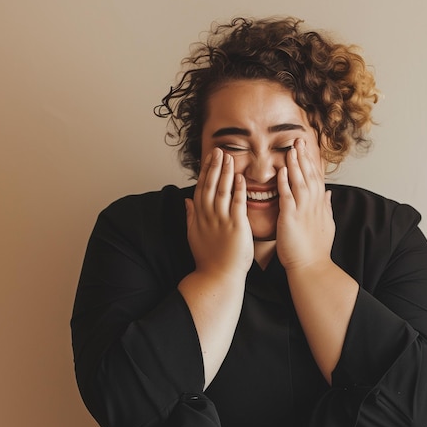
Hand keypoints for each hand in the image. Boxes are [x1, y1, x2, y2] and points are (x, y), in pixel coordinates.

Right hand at [185, 148, 253, 277]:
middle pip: (210, 185)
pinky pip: (237, 204)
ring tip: (229, 156)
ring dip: (225, 172)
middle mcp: (208, 216)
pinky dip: (238, 189)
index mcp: (200, 217)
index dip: (206, 171)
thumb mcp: (193, 235)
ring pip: (222, 190)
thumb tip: (187, 201)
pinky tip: (240, 177)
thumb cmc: (209, 259)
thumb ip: (191, 216)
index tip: (210, 157)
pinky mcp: (236, 226)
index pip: (202, 188)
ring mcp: (221, 220)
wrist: (218, 277)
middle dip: (215, 166)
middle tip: (219, 149)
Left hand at [276, 139, 334, 270]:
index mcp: (319, 206)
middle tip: (299, 139)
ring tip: (291, 148)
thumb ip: (326, 206)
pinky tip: (282, 170)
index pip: (316, 179)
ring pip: (300, 182)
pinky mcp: (291, 218)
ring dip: (295, 164)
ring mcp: (303, 211)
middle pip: (309, 175)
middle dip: (304, 157)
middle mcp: (313, 205)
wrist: (311, 267)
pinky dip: (285, 183)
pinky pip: (287, 196)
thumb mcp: (326, 224)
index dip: (311, 163)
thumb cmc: (316, 250)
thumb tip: (328, 193)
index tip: (307, 149)